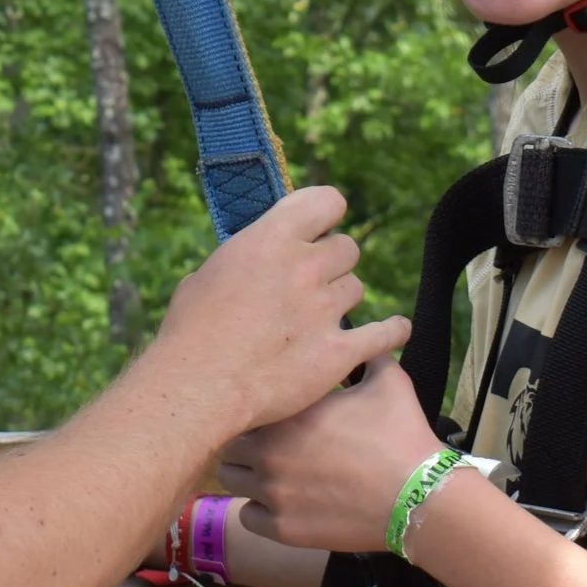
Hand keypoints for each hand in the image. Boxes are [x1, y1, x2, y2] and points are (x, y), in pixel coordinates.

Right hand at [156, 186, 410, 433]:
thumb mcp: (209, 272)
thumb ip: (245, 258)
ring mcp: (325, 309)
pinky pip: (385, 334)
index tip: (317, 228)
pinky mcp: (339, 351)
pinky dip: (391, 331)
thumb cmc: (192, 330)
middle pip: (347, 248)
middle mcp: (305, 266)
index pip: (327, 201)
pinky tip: (395, 330)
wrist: (200, 385)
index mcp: (272, 238)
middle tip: (310, 283)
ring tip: (319, 318)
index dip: (325, 214)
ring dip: (340, 300)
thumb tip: (253, 260)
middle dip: (331, 263)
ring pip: (356, 289)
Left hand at [218, 347, 440, 553]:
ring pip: (229, 479)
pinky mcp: (282, 528)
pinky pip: (246, 517)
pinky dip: (258, 510)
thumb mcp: (388, 380)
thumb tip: (361, 336)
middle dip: (246, 439)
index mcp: (288, 410)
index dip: (260, 408)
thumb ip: (366, 352)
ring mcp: (273, 491)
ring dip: (246, 474)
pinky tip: (280, 503)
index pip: (246, 402)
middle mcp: (270, 449)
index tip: (276, 413)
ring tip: (271, 474)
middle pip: (230, 440)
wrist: (418, 497)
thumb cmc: (402, 435)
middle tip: (270, 445)